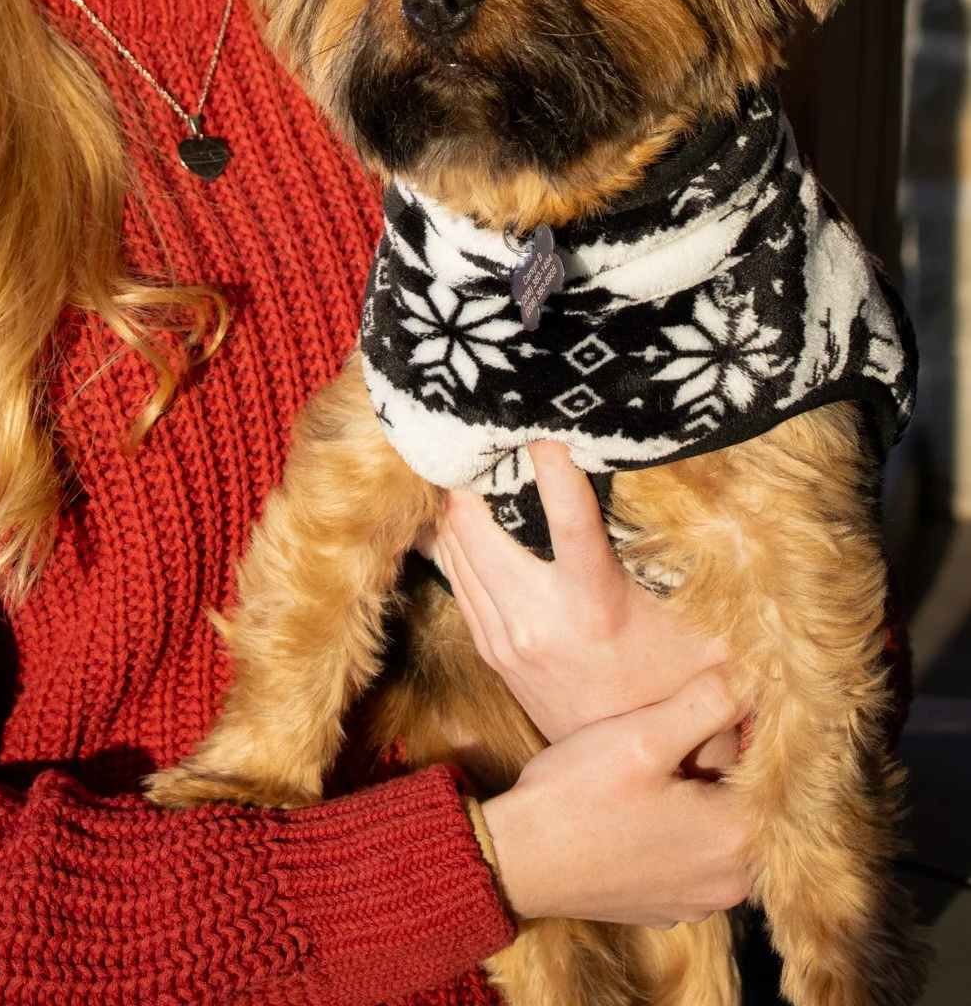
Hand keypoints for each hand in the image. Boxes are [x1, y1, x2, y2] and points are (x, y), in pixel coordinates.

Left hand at [424, 440, 732, 752]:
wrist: (626, 773)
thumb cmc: (673, 686)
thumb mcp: (707, 634)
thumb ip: (716, 579)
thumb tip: (754, 523)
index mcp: (596, 607)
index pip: (572, 525)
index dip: (554, 474)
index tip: (543, 431)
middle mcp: (540, 621)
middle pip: (478, 529)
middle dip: (470, 477)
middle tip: (475, 434)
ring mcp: (507, 636)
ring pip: (456, 550)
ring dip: (453, 505)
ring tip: (459, 461)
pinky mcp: (492, 649)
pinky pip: (455, 579)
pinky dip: (450, 541)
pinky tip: (452, 514)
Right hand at [481, 669, 752, 926]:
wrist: (518, 858)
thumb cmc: (577, 795)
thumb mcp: (642, 735)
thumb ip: (704, 704)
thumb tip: (748, 678)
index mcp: (735, 838)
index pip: (768, 771)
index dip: (747, 730)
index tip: (720, 701)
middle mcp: (730, 882)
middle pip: (746, 805)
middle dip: (722, 764)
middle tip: (683, 727)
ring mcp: (699, 902)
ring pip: (720, 833)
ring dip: (701, 798)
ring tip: (661, 763)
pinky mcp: (669, 907)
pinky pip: (693, 859)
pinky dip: (680, 830)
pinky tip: (644, 804)